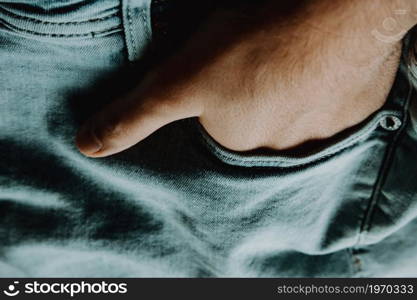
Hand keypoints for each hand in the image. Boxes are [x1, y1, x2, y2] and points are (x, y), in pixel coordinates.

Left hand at [76, 0, 416, 157]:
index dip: (221, 98)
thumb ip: (135, 117)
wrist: (338, 21)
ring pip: (297, 114)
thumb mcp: (179, 82)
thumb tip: (87, 148)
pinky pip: (333, 105)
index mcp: (239, 145)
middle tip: (260, 63)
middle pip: (259, 123)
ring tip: (290, 60)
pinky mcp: (355, 112)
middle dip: (256, 96)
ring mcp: (323, 134)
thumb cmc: (254, 50)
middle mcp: (281, 151)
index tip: (230, 75)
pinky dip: (325, 88)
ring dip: (292, 91)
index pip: (222, 129)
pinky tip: (321, 64)